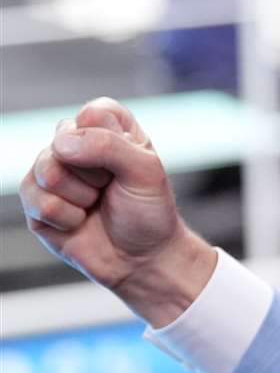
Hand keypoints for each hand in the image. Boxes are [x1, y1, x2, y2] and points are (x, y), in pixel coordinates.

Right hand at [18, 96, 214, 326]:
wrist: (143, 259)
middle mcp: (76, 146)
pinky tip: (80, 221)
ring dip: (81, 196)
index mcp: (109, 130)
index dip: (111, 141)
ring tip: (95, 205)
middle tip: (111, 189)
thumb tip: (61, 145)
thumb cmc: (149, 213)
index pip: (94, 113)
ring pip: (48, 169)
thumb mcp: (147, 173)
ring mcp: (52, 172)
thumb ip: (110, 146)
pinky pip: (38, 200)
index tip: (129, 164)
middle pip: (64, 140)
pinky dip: (67, 217)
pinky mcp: (36, 201)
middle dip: (96, 173)